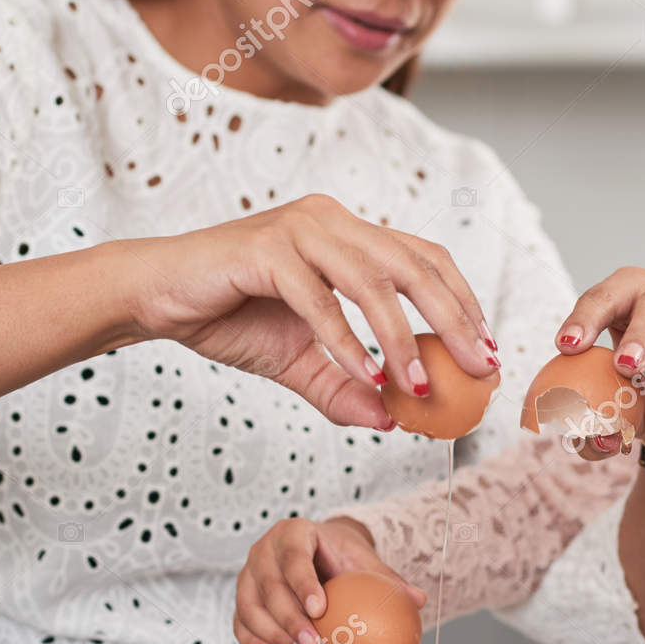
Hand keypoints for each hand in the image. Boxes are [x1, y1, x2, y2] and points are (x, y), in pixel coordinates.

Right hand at [124, 194, 498, 429]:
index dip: (462, 302)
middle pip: (413, 265)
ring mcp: (299, 229)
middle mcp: (331, 221)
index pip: (425, 259)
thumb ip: (345, 388)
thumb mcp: (299, 363)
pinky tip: (367, 377)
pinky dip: (346, 341)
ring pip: (371, 282)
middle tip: (478, 367)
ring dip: (401, 338)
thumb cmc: (230, 317)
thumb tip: (390, 422)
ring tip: (420, 386)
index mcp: (348, 235)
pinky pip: (318, 300)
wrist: (158, 299)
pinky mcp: (265, 249)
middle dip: (453, 319)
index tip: (486, 350)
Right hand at [233, 516, 426, 643]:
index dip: (303, 583)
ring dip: (274, 633)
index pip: (293, 557)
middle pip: (269, 585)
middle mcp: (263, 550)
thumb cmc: (342, 556)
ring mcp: (248, 573)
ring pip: (250, 605)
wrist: (318, 552)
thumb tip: (419, 601)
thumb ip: (388, 580)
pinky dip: (253, 641)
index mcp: (292, 532)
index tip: (320, 610)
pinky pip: (241, 621)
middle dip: (289, 618)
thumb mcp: (365, 561)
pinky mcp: (243, 597)